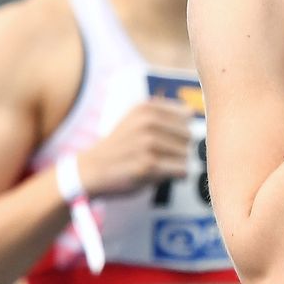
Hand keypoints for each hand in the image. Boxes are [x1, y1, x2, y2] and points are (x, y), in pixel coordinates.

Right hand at [77, 98, 191, 197]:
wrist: (91, 170)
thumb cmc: (120, 148)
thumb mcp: (135, 120)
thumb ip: (162, 115)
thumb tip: (193, 114)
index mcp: (146, 108)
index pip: (186, 115)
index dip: (180, 130)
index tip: (169, 139)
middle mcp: (148, 122)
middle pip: (188, 136)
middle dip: (179, 148)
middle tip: (161, 156)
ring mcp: (148, 143)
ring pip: (186, 154)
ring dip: (176, 163)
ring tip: (157, 165)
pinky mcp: (149, 165)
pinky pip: (181, 170)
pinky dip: (176, 176)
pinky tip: (160, 174)